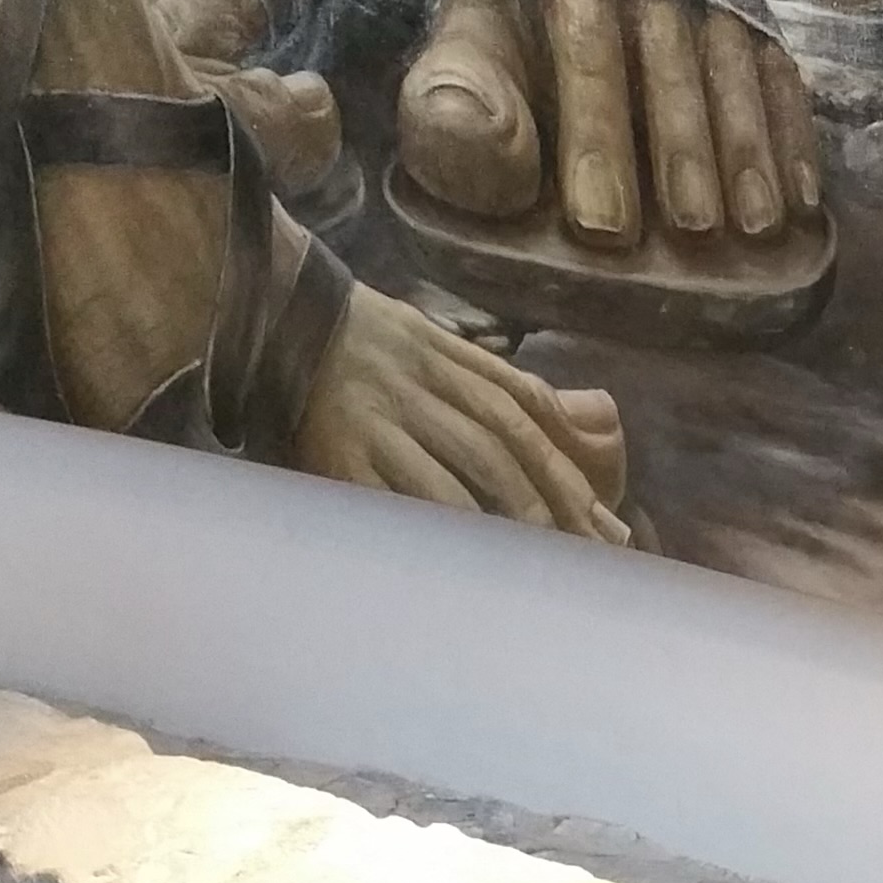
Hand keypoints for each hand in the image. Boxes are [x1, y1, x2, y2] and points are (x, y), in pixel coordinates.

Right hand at [293, 278, 632, 538]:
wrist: (275, 313)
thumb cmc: (368, 340)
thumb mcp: (440, 342)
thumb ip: (499, 382)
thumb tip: (576, 428)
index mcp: (454, 360)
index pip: (528, 418)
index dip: (570, 472)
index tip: (606, 524)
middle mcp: (423, 390)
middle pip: (502, 451)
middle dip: (548, 507)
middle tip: (582, 557)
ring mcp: (380, 422)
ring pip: (453, 478)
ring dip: (498, 525)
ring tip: (533, 569)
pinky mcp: (337, 451)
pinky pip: (385, 498)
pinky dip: (423, 529)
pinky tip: (455, 562)